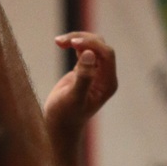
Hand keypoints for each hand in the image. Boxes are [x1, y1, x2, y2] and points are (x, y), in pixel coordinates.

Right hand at [44, 32, 117, 147]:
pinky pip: (84, 50)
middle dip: (83, 40)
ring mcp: (96, 72)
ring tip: (59, 41)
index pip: (106, 55)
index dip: (92, 45)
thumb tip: (90, 54)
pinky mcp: (85, 70)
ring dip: (77, 39)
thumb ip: (83, 77)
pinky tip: (60, 43)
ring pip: (92, 45)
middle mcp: (105, 76)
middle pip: (100, 46)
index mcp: (107, 83)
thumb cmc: (65, 115)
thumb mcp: (73, 98)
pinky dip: (73, 44)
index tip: (73, 43)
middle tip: (61, 41)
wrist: (59, 125)